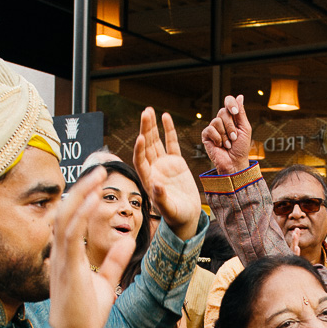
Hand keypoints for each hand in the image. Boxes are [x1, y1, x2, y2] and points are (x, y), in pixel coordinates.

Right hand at [49, 167, 133, 327]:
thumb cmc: (87, 318)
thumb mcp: (107, 284)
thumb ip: (115, 261)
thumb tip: (126, 240)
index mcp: (68, 257)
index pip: (72, 220)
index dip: (82, 199)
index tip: (97, 183)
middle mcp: (60, 255)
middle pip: (66, 211)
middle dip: (82, 188)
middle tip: (99, 169)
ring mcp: (61, 260)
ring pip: (65, 217)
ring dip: (81, 194)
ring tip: (98, 176)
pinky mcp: (67, 269)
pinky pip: (71, 235)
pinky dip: (80, 215)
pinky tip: (92, 200)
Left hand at [134, 108, 201, 239]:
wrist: (187, 216)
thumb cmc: (177, 216)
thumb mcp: (169, 209)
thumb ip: (161, 198)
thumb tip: (156, 185)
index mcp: (148, 180)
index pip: (140, 161)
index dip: (139, 149)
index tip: (140, 137)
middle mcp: (153, 169)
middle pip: (146, 146)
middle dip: (145, 129)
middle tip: (145, 113)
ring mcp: (164, 164)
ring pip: (156, 142)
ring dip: (152, 127)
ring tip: (150, 111)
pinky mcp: (175, 162)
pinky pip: (171, 143)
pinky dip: (168, 130)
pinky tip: (165, 117)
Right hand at [201, 95, 252, 174]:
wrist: (234, 163)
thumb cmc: (241, 148)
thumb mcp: (245, 128)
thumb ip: (241, 113)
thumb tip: (240, 96)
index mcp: (232, 117)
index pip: (228, 101)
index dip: (231, 104)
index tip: (235, 113)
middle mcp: (222, 120)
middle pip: (223, 112)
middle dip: (231, 126)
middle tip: (234, 137)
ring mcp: (213, 127)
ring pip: (216, 121)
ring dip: (225, 135)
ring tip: (228, 144)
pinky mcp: (206, 135)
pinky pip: (210, 129)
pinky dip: (218, 138)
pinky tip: (220, 145)